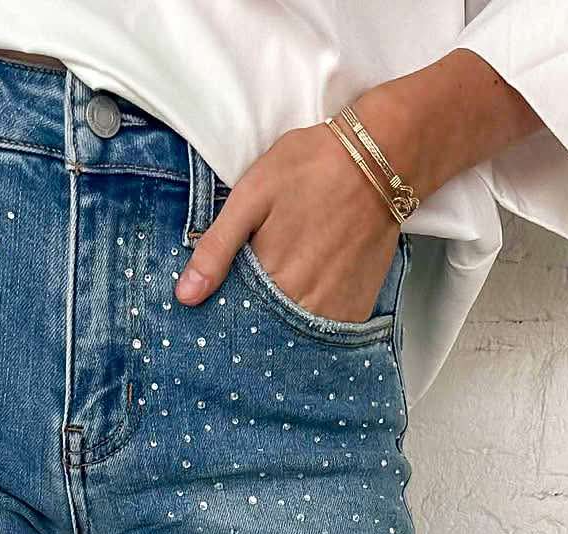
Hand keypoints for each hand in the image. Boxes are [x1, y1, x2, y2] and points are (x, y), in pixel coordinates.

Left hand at [177, 56, 542, 317]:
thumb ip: (217, 248)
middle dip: (251, 330)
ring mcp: (332, 310)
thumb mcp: (251, 195)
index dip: (223, 318)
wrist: (381, 160)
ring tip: (270, 319)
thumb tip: (186, 296)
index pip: (234, 318)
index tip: (214, 318)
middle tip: (239, 324)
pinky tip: (301, 313)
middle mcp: (302, 302)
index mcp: (269, 277)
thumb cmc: (311, 167)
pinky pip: (326, 335)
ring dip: (280, 335)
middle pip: (265, 333)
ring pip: (295, 339)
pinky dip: (310, 333)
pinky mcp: (356, 309)